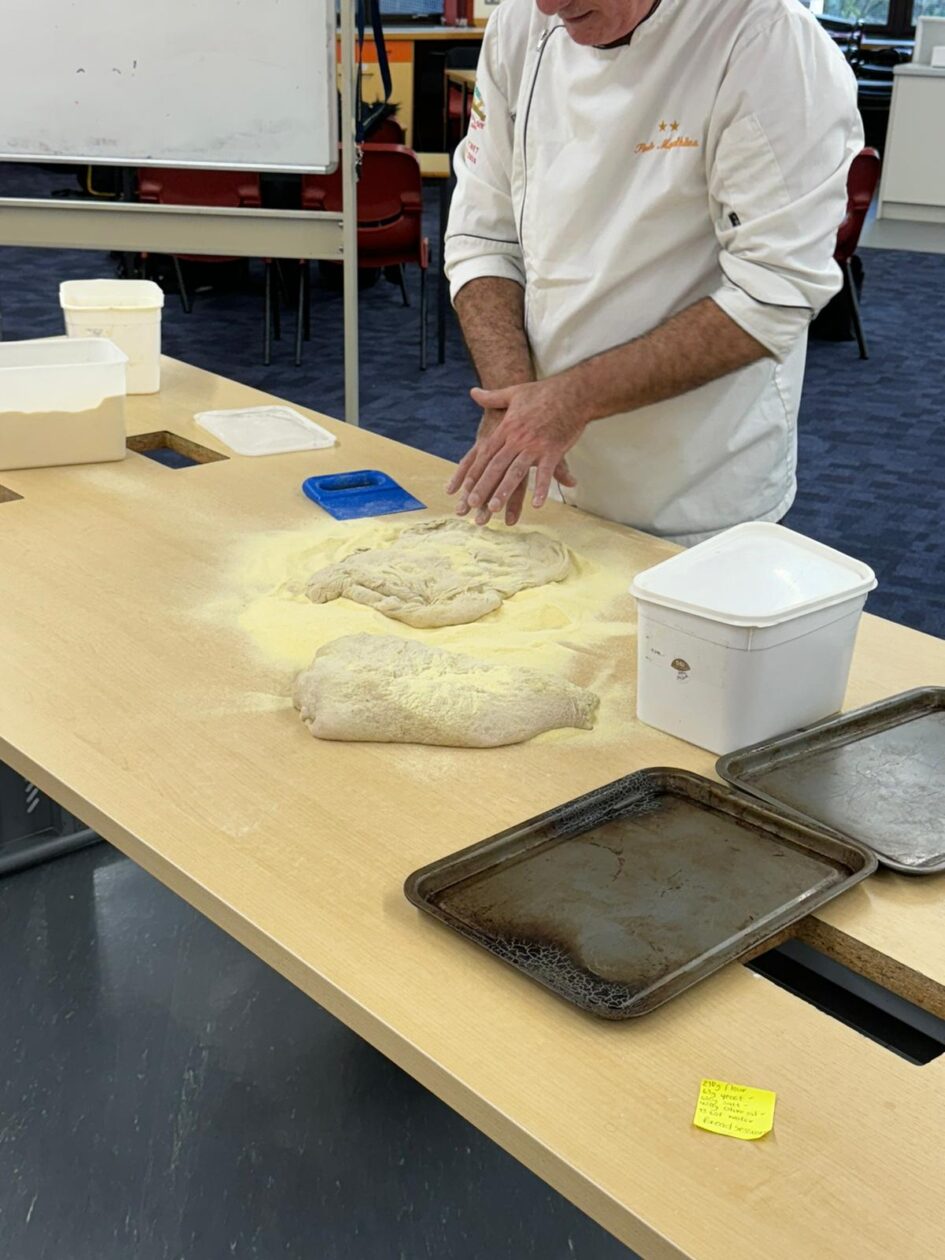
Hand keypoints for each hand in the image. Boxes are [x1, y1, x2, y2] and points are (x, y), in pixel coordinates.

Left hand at [445, 378, 585, 525]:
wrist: (573, 392)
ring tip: (494, 508)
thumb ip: (492, 397)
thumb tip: (473, 392)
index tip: (464, 487)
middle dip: (483, 486)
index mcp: (507, 428)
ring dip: (504, 491)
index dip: (475, 471)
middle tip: (472, 504)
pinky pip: (545, 472)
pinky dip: (541, 488)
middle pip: (496, 466)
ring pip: (516, 471)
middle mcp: (518, 438)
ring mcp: (535, 445)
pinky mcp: (554, 450)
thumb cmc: (544, 392)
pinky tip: (536, 504)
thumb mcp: (514, 392)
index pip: (486, 453)